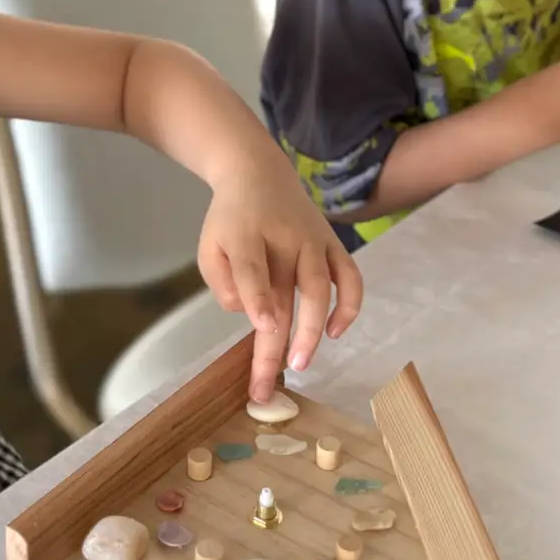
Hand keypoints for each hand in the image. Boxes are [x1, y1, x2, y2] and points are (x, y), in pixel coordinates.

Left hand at [198, 158, 364, 399]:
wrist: (259, 174)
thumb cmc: (231, 220)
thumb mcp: (209, 246)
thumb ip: (221, 282)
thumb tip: (251, 315)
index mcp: (245, 236)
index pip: (252, 269)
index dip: (257, 298)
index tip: (264, 328)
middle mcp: (283, 238)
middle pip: (283, 293)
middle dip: (276, 343)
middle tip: (266, 385)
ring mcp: (312, 241)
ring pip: (318, 289)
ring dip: (312, 329)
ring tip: (300, 363)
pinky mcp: (333, 244)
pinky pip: (349, 276)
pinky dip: (349, 304)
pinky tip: (337, 332)